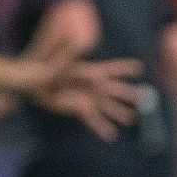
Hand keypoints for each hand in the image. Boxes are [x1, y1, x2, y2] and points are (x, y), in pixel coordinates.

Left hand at [27, 44, 142, 139]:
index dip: (124, 68)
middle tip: (143, 99)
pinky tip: (110, 135)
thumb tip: (78, 40)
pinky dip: (101, 127)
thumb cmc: (44, 68)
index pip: (110, 69)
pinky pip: (93, 119)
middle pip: (113, 91)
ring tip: (131, 119)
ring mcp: (86, 98)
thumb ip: (68, 52)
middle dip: (127, 95)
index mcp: (89, 72)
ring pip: (106, 107)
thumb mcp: (56, 62)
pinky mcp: (79, 109)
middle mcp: (91, 86)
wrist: (34, 83)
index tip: (139, 67)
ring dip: (118, 113)